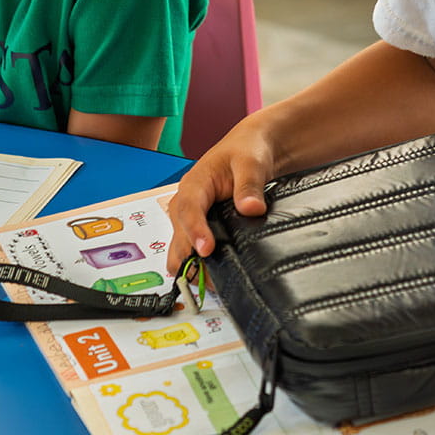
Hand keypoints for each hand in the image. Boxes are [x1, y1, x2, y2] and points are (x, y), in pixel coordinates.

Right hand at [167, 119, 276, 274]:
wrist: (255, 149)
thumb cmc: (248, 150)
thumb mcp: (251, 162)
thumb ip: (249, 184)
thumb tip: (250, 208)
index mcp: (195, 183)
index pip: (189, 208)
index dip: (195, 230)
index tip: (206, 249)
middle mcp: (188, 203)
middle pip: (179, 233)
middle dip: (187, 256)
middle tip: (203, 279)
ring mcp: (193, 218)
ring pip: (181, 246)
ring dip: (191, 264)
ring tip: (210, 285)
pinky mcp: (202, 229)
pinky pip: (193, 250)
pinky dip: (200, 265)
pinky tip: (214, 279)